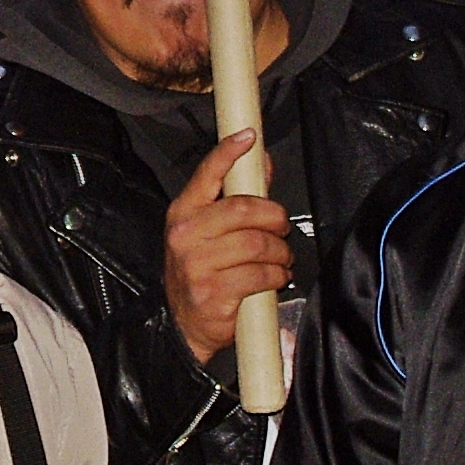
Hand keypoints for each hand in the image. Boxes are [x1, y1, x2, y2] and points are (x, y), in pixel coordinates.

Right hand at [163, 130, 289, 367]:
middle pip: (243, 210)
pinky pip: (260, 274)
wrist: (183, 326)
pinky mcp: (214, 292)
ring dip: (279, 251)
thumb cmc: (200, 273)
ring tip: (281, 257)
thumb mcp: (208, 231)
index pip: (206, 174)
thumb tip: (261, 162)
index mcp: (183, 213)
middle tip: (282, 226)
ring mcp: (197, 265)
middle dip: (274, 216)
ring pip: (257, 243)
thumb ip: (236, 197)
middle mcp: (185, 235)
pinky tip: (276, 277)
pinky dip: (276, 275)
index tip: (249, 137)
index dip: (229, 152)